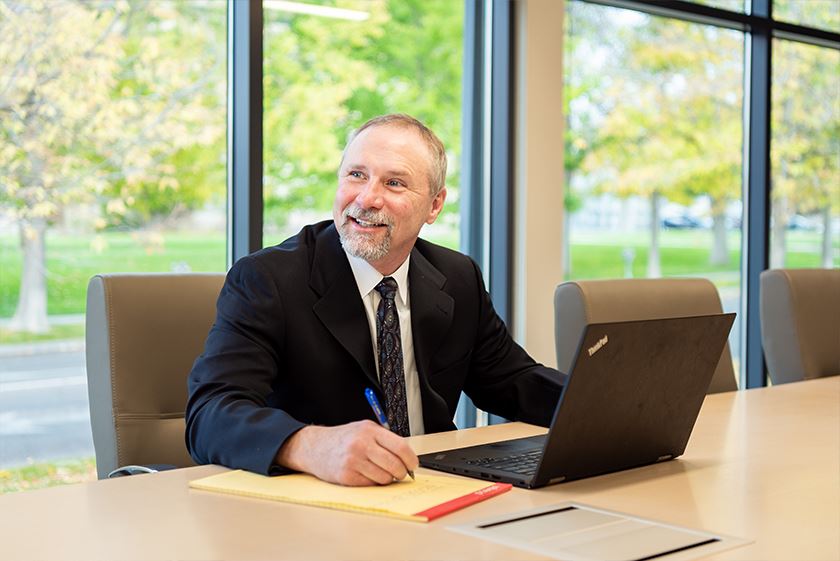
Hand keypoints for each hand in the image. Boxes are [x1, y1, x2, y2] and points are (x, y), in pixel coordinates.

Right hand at [275, 420, 418, 485]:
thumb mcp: (364, 430)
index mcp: (370, 430)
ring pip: (385, 477)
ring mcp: (353, 460)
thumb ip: (384, 440)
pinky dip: (372, 482)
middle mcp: (362, 444)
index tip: (413, 465)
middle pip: (395, 464)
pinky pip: (371, 484)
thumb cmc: (343, 439)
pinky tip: (365, 474)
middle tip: (400, 473)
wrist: (315, 447)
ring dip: (387, 478)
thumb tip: (406, 458)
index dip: (411, 459)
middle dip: (401, 472)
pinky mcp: (346, 476)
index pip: (401, 446)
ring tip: (379, 472)